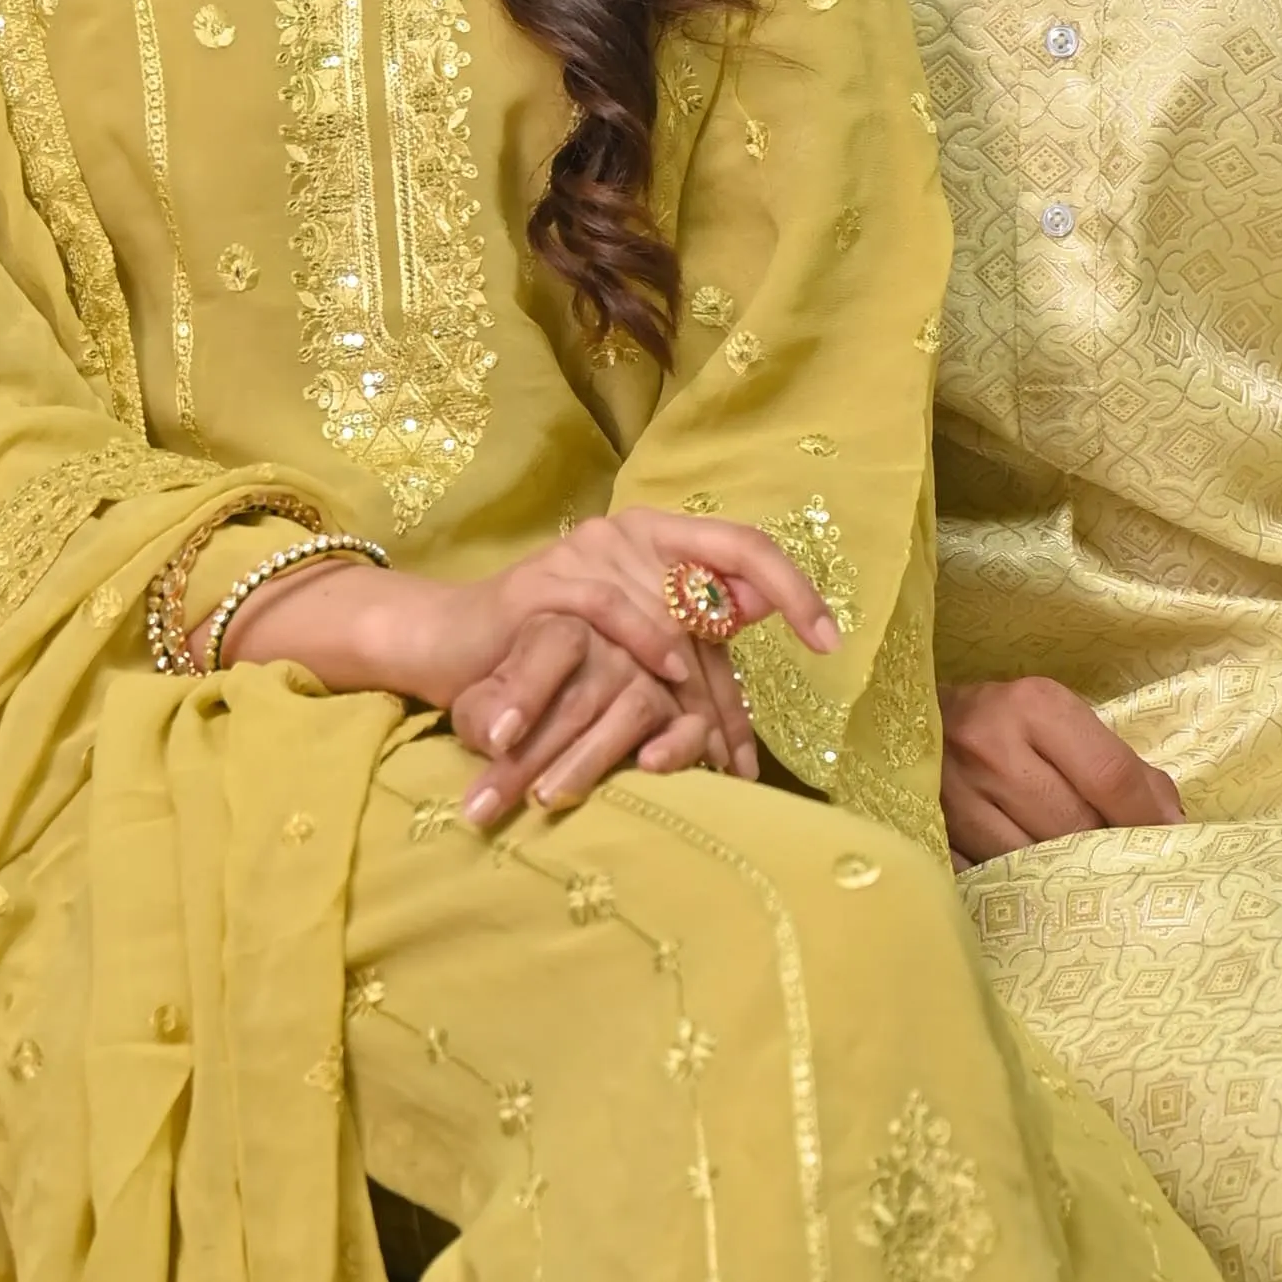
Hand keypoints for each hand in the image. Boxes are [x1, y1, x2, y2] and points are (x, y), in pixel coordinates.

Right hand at [222, 513, 838, 826]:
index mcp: (658, 539)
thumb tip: (756, 697)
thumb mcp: (631, 648)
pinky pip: (609, 607)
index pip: (744, 548)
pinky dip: (645, 643)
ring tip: (714, 748)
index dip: (792, 589)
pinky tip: (668, 682)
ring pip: (668, 610)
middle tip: (763, 735)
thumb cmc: (549, 656)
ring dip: (697, 684)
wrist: (452, 645)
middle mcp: (628, 534)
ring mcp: (585, 554)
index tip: (829, 639)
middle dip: (744, 669)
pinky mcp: (545, 584)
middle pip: (716, 588)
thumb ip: (692, 650)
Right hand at [940, 673, 1186, 863]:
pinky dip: (1020, 886)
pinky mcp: (930, 837)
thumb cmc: (1001, 721)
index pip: (1111, 775)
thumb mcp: (1058, 718)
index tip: (1170, 838)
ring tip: (1080, 873)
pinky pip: (992, 880)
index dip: (1148, 816)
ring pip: (1035, 863)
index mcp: (1034, 706)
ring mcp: (954, 798)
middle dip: (1107, 849)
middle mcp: (991, 748)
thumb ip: (1115, 763)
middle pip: (1076, 827)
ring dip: (1066, 875)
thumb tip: (1168, 818)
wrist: (909, 721)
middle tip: (1124, 859)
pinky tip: (1035, 883)